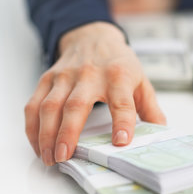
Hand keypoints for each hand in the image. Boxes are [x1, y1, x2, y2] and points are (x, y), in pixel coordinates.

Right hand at [24, 21, 165, 165]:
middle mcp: (89, 75)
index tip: (121, 141)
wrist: (93, 36)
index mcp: (118, 76)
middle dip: (68, 133)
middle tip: (64, 157)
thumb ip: (151, 109)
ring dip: (46, 135)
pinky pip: (33, 104)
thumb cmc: (119, 63)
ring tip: (49, 158)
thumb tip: (160, 134)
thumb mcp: (142, 82)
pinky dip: (32, 127)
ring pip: (49, 106)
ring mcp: (65, 77)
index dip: (122, 122)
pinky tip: (37, 145)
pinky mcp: (47, 79)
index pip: (122, 102)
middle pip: (75, 106)